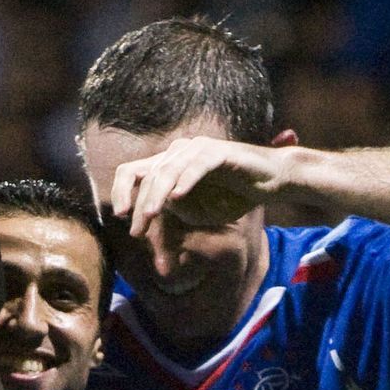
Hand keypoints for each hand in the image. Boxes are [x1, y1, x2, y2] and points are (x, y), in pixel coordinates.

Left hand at [111, 136, 289, 236]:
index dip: (121, 192)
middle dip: (140, 205)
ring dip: (157, 194)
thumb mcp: (195, 214)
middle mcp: (178, 153)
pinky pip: (198, 165)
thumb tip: (150, 241)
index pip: (132, 172)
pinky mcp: (219, 152)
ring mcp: (197, 149)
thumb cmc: (231, 197)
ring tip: (150, 214)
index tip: (120, 218)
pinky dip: (186, 180)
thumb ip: (172, 221)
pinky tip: (178, 197)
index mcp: (167, 165)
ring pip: (168, 170)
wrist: (269, 183)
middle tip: (137, 231)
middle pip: (147, 174)